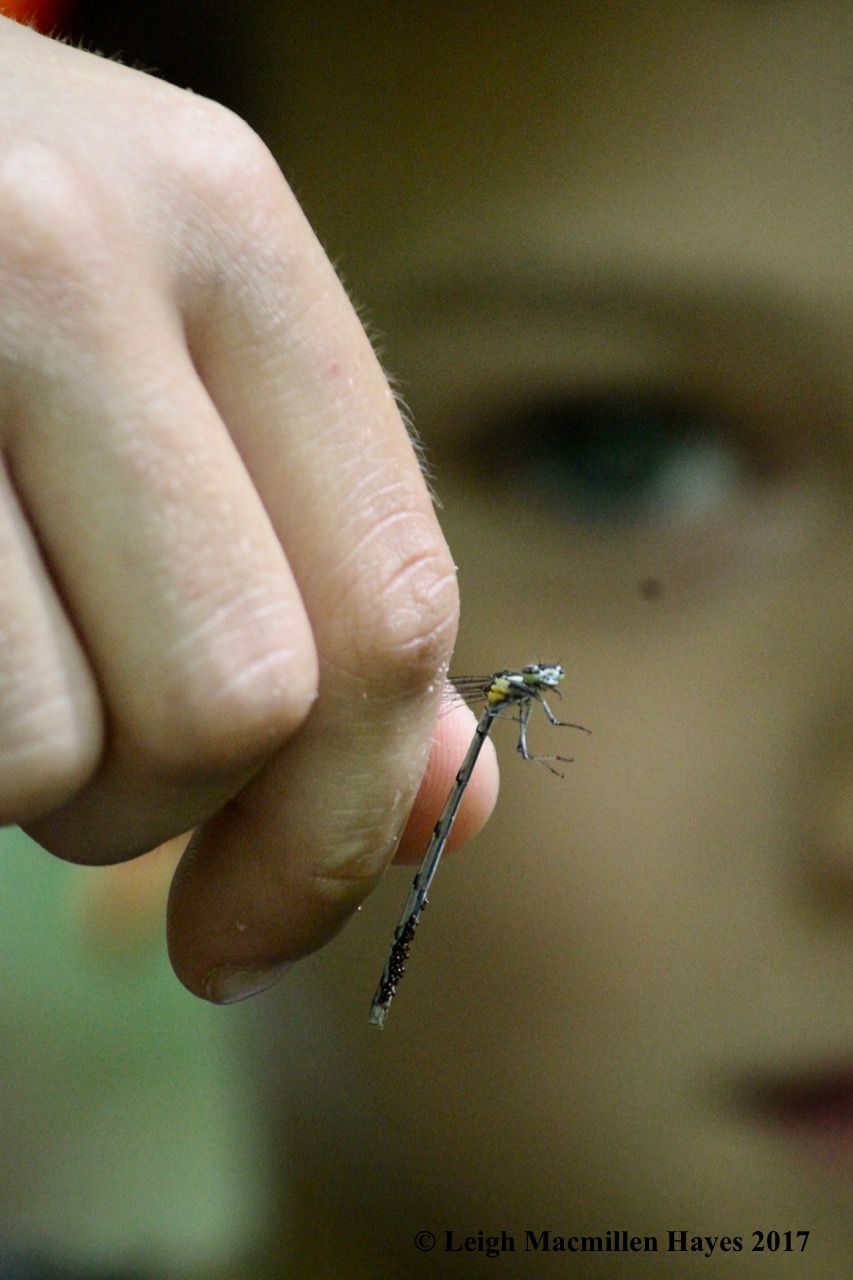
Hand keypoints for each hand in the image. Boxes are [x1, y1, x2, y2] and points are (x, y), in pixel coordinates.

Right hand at [0, 17, 496, 999]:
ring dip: (33, 785)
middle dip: (162, 809)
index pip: (386, 600)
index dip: (345, 821)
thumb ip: (326, 572)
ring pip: (58, 751)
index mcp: (226, 229)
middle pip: (239, 701)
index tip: (249, 938)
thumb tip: (450, 806)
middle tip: (84, 771)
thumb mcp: (177, 375)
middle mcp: (77, 253)